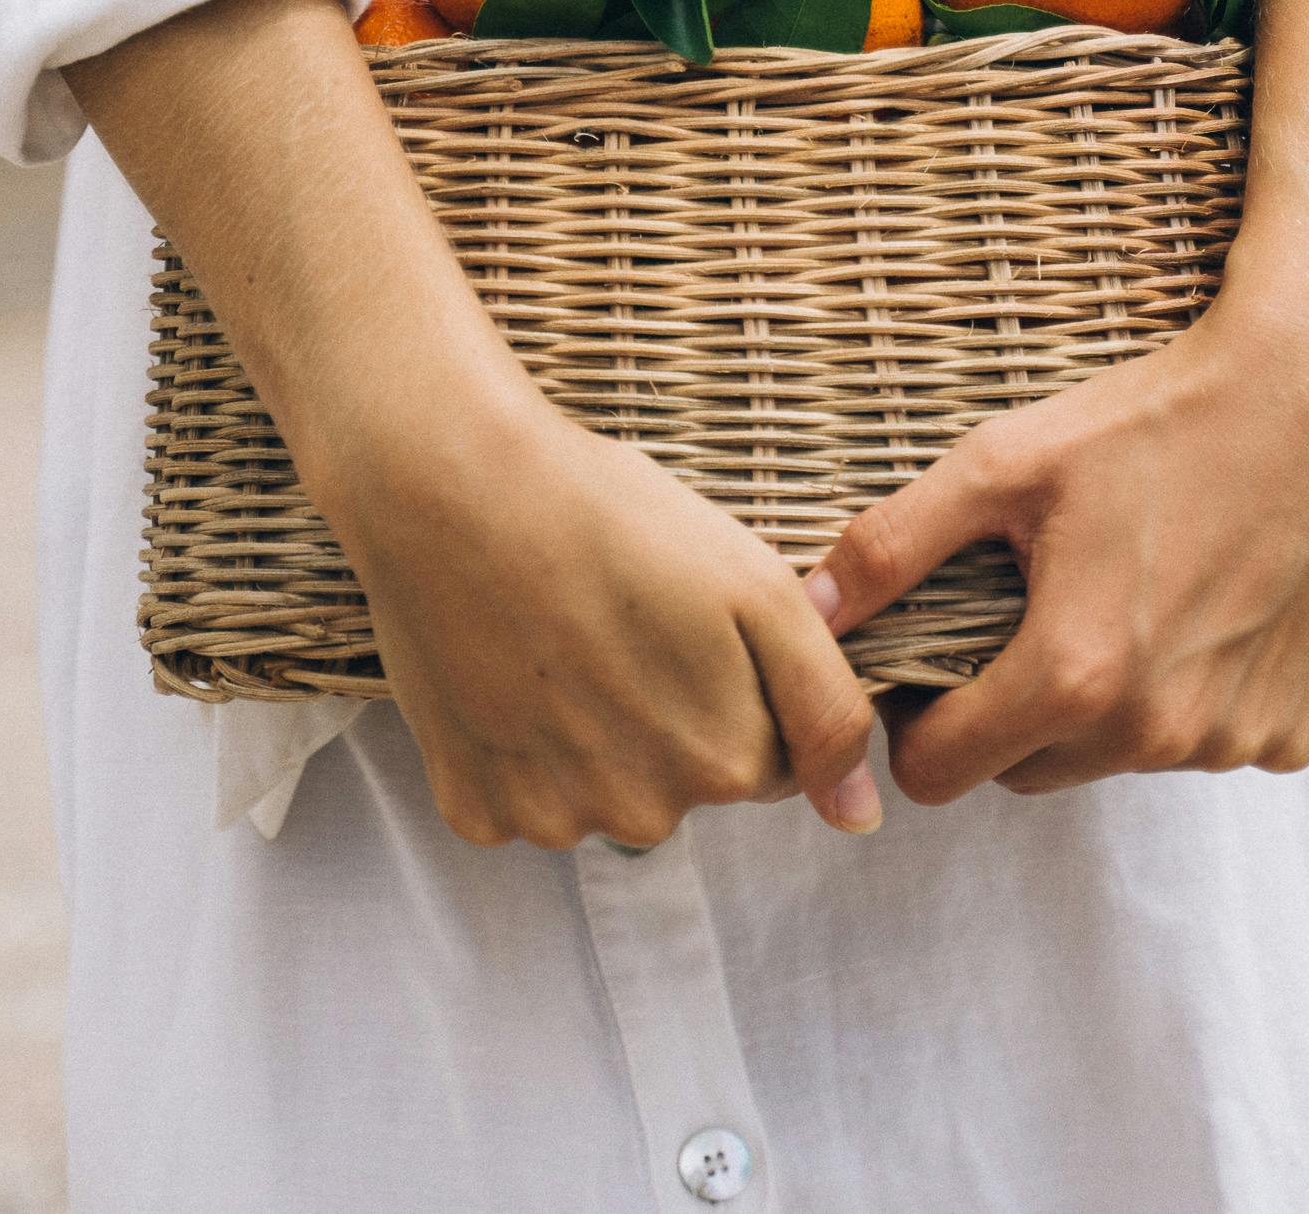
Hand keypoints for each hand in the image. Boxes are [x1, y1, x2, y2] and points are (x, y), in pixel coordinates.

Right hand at [66, 0, 876, 849]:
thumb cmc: (614, 517)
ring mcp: (551, 821)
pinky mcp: (473, 808)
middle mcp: (643, 818)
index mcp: (726, 765)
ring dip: (593, 734)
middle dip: (669, 713)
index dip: (738, 683)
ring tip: (560, 637)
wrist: (451, 487)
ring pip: (604, 792)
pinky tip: (508, 668)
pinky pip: (522, 797)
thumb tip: (857, 818)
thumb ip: (827, 711)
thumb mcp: (758, 588)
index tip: (689, 623)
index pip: (770, 758)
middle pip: (686, 782)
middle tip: (619, 619)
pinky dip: (519, 745)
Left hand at [807, 285, 1308, 801]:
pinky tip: (1200, 611)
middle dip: (1008, 714)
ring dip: (1101, 708)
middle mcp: (1156, 730)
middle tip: (1031, 612)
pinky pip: (1207, 743)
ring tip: (1123, 597)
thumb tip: (807, 609)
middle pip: (1026, 771)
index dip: (917, 721)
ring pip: (1116, 760)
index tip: (934, 661)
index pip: (939, 772)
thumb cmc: (1153, 418)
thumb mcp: (1003, 463)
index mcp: (1073, 676)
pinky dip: (1191, 699)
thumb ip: (893, 544)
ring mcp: (1232, 738)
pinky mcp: (1295, 730)